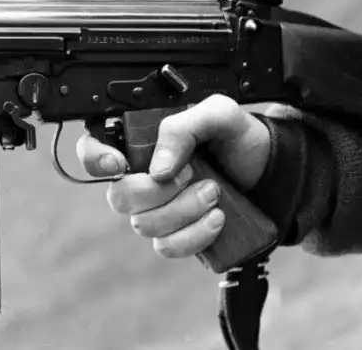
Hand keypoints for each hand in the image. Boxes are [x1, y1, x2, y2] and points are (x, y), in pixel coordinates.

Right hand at [77, 94, 271, 258]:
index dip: (94, 158)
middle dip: (157, 192)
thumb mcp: (219, 113)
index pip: (92, 149)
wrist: (268, 169)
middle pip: (118, 197)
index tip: (119, 164)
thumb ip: (183, 127)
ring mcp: (155, 210)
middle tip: (193, 173)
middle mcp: (140, 177)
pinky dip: (194, 235)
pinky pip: (166, 246)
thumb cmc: (238, 137)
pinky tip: (217, 219)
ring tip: (215, 192)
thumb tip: (157, 170)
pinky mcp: (175, 234)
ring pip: (143, 225)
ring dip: (182, 211)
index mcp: (140, 143)